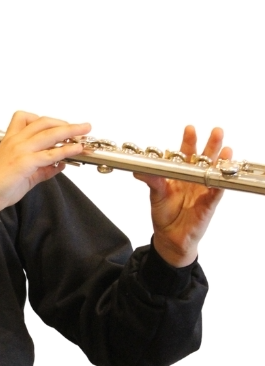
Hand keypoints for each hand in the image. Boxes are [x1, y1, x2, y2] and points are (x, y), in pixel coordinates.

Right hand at [0, 111, 90, 227]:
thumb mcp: (25, 176)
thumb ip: (43, 169)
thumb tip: (60, 165)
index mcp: (12, 139)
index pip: (31, 119)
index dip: (50, 121)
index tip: (65, 127)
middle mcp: (16, 140)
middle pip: (44, 122)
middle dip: (67, 124)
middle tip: (83, 126)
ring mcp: (19, 150)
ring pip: (49, 134)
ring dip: (70, 132)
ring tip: (85, 133)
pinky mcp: (23, 162)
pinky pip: (48, 154)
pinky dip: (64, 151)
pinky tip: (75, 151)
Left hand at [134, 126, 231, 266]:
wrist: (170, 237)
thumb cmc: (164, 214)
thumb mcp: (156, 195)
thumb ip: (151, 180)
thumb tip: (138, 170)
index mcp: (181, 174)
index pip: (186, 154)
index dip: (189, 141)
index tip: (190, 129)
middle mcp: (194, 179)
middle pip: (205, 159)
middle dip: (211, 145)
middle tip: (216, 132)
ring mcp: (203, 190)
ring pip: (213, 172)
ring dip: (220, 161)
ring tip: (226, 149)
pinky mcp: (209, 204)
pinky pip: (216, 192)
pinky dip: (219, 184)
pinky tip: (223, 175)